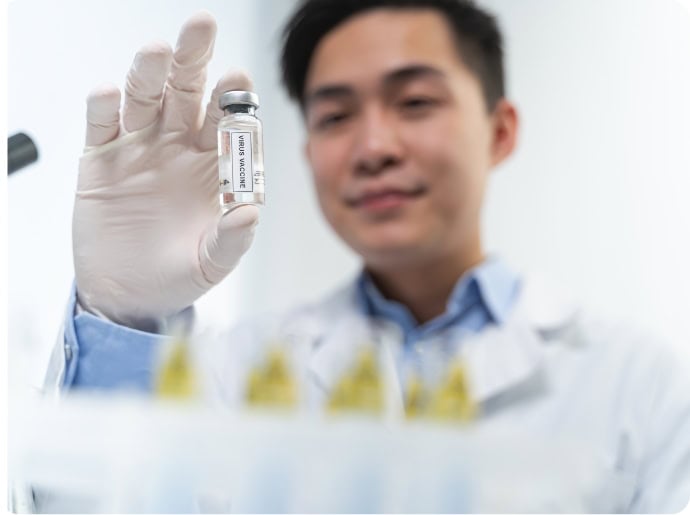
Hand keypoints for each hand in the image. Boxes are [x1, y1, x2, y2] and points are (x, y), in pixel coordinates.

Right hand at [73, 11, 258, 328]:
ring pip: (144, 100)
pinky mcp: (101, 161)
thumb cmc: (177, 273)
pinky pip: (101, 127)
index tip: (239, 79)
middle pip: (186, 93)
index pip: (226, 122)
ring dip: (149, 74)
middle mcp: (177, 147)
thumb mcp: (211, 263)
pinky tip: (110, 94)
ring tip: (156, 53)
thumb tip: (251, 212)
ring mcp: (139, 150)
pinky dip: (104, 108)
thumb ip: (232, 239)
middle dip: (193, 60)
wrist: (129, 294)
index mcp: (212, 165)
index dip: (233, 99)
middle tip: (201, 27)